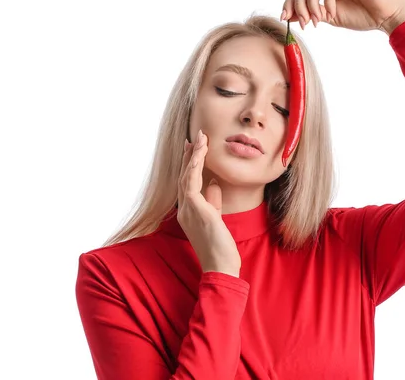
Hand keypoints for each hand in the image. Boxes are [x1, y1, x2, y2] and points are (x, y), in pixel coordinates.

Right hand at [177, 129, 240, 276]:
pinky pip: (191, 182)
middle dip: (190, 155)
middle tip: (195, 138)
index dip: (190, 164)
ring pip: (187, 175)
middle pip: (185, 176)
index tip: (195, 149)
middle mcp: (184, 209)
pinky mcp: (195, 209)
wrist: (220, 265)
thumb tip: (213, 184)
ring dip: (194, 155)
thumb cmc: (220, 246)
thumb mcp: (216, 218)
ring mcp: (188, 209)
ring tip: (200, 138)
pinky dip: (195, 165)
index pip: (188, 183)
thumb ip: (213, 201)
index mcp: (189, 212)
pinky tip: (200, 152)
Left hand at [280, 0, 404, 34]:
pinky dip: (327, 2)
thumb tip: (290, 15)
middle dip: (298, 5)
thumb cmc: (362, 16)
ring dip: (310, 4)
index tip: (285, 18)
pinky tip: (333, 14)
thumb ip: (313, 13)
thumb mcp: (330, 16)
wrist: (386, 16)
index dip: (289, 2)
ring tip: (316, 21)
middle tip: (303, 23)